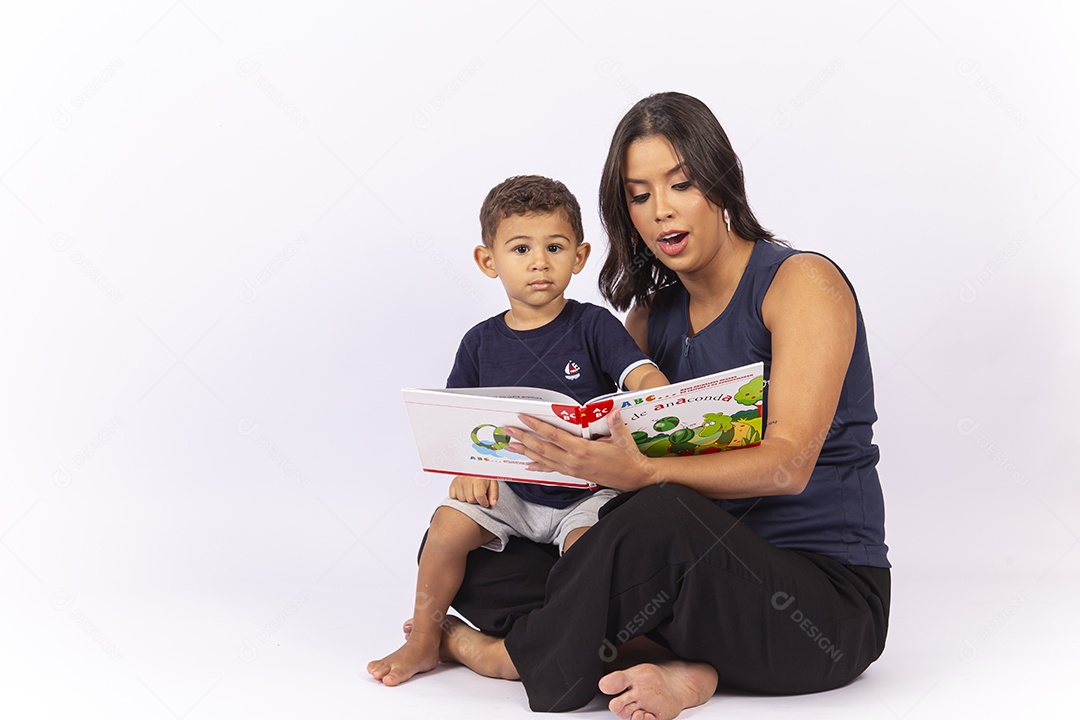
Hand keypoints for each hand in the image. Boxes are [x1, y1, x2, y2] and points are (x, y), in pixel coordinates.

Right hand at [448, 476, 498, 506]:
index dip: (483, 502)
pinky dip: (459, 497)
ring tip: (472, 493)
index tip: (486, 502)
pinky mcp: (453, 483)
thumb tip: (492, 503)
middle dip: (476, 501)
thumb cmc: (484, 476)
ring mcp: (458, 481)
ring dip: (467, 499)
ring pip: (462, 499)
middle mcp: (467, 479)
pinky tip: (464, 492)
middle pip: (470, 499)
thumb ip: (494, 494)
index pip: (479, 496)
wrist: (475, 468)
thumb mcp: (492, 483)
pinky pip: (453, 496)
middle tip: (479, 495)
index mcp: (478, 479)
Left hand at [504, 410, 657, 491]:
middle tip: (508, 431)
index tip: (523, 418)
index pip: (555, 435)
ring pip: (543, 459)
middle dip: (523, 438)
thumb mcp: (623, 439)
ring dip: (525, 451)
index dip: (537, 426)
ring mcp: (572, 469)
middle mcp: (573, 461)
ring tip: (510, 446)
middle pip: (543, 448)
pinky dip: (537, 466)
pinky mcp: (573, 474)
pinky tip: (526, 465)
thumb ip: (615, 424)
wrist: (633, 478)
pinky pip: (551, 469)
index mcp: (583, 450)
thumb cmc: (627, 457)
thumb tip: (613, 410)